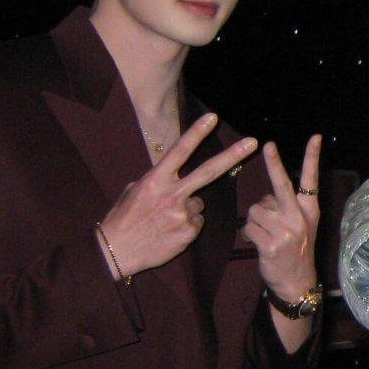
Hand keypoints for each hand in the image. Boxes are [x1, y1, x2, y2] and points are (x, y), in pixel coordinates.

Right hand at [98, 113, 257, 277]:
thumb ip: (157, 180)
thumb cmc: (123, 218)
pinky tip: (169, 231)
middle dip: (232, 155)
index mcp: (155, 180)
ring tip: (164, 219)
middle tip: (253, 142)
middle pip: (209, 171)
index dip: (196, 133)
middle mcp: (172, 194)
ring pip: (198, 203)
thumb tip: (172, 172)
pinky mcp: (189, 232)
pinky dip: (187, 224)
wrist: (116, 251)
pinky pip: (196, 222)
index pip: (179, 151)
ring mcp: (182, 214)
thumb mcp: (134, 191)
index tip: (212, 117)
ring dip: (187, 207)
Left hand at [244, 136, 321, 299]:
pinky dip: (248, 233)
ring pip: (255, 209)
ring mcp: (286, 232)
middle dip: (274, 163)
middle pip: (282, 185)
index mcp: (309, 211)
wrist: (296, 282)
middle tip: (268, 144)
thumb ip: (286, 208)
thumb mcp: (302, 226)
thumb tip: (267, 198)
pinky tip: (258, 243)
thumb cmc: (296, 250)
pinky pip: (248, 227)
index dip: (312, 157)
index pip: (311, 180)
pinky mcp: (270, 245)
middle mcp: (299, 218)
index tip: (314, 137)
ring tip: (264, 233)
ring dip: (254, 219)